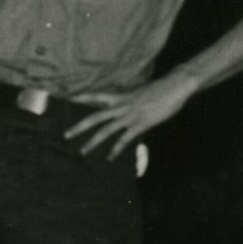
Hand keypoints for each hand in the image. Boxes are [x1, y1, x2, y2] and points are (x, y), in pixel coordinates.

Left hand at [65, 72, 196, 159]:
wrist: (177, 85)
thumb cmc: (162, 89)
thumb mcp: (141, 92)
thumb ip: (131, 100)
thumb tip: (126, 106)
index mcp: (122, 97)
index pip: (98, 96)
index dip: (84, 97)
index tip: (70, 99)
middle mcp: (122, 106)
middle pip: (95, 117)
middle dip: (79, 127)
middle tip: (66, 135)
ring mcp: (130, 116)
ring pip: (105, 130)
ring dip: (92, 142)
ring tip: (82, 151)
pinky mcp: (140, 124)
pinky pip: (124, 140)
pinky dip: (116, 150)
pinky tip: (110, 158)